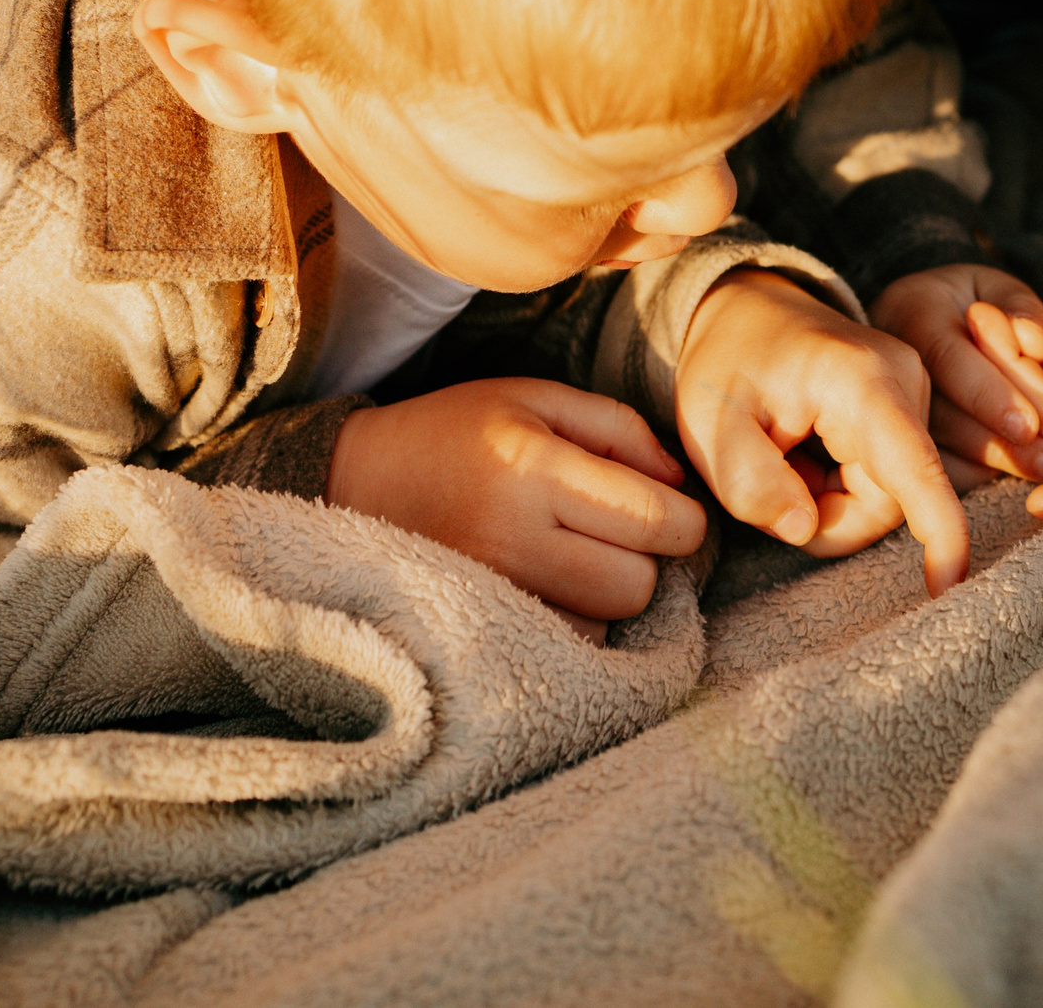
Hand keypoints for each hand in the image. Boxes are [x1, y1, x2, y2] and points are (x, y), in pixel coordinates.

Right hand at [327, 378, 707, 640]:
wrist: (356, 480)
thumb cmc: (456, 430)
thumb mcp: (535, 398)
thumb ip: (618, 428)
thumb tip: (682, 480)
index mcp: (534, 468)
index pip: (655, 520)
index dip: (686, 519)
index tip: (672, 508)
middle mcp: (513, 537)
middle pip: (638, 585)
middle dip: (647, 559)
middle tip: (619, 530)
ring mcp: (493, 592)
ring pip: (606, 624)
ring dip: (609, 593)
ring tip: (576, 554)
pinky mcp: (479, 626)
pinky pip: (566, 644)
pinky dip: (576, 619)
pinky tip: (553, 583)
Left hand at [676, 270, 968, 595]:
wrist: (748, 310)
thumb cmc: (727, 362)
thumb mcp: (711, 422)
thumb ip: (749, 481)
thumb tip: (804, 531)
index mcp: (859, 380)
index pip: (912, 467)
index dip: (937, 530)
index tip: (951, 582)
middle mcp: (904, 382)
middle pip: (890, 500)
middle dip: (826, 517)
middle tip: (767, 486)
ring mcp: (914, 394)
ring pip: (888, 498)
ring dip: (828, 501)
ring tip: (784, 456)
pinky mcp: (912, 410)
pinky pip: (888, 483)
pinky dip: (839, 487)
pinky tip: (807, 453)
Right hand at [870, 264, 1042, 486]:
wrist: (915, 321)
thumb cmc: (971, 303)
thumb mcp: (998, 288)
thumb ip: (1022, 309)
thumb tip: (1036, 343)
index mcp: (914, 314)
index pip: (950, 360)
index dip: (989, 395)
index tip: (1028, 425)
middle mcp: (891, 364)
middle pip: (946, 415)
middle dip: (1003, 445)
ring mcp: (889, 407)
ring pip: (941, 450)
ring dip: (997, 465)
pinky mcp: (896, 442)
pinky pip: (938, 467)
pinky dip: (980, 475)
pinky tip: (1017, 474)